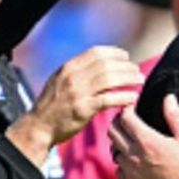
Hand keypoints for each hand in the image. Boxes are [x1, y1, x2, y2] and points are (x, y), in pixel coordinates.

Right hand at [9, 46, 142, 162]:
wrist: (39, 126)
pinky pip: (108, 99)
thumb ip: (78, 72)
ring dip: (128, 78)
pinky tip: (132, 98)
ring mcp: (78, 93)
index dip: (115, 53)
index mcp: (68, 67)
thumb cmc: (52, 105)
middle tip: (137, 71)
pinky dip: (123, 97)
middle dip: (126, 66)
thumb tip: (100, 64)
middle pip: (106, 65)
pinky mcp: (83, 109)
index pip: (96, 53)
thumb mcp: (60, 80)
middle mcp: (73, 77)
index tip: (126, 57)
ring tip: (140, 81)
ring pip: (109, 79)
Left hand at [111, 93, 178, 178]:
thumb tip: (168, 97)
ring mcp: (130, 172)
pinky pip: (118, 169)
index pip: (125, 118)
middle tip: (128, 121)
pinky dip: (123, 162)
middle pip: (113, 132)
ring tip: (132, 141)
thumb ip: (175, 116)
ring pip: (114, 150)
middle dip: (119, 122)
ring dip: (120, 143)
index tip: (133, 108)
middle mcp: (134, 156)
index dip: (127, 109)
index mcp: (148, 142)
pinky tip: (135, 161)